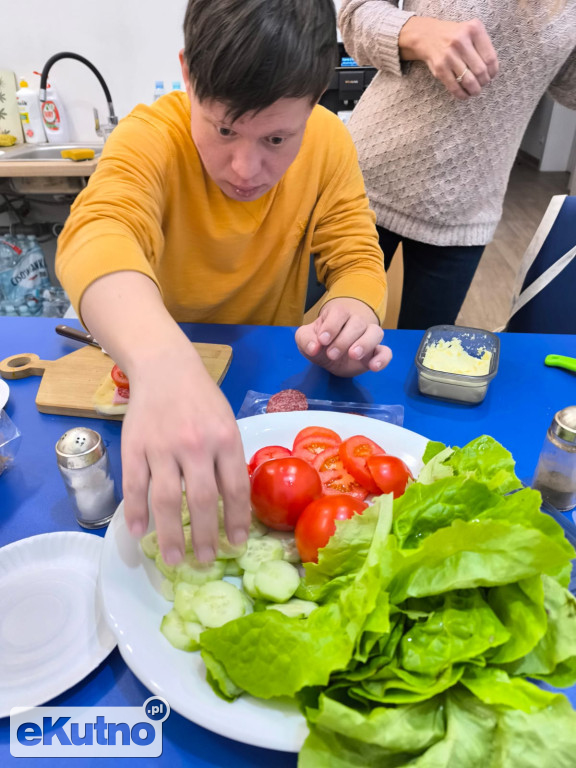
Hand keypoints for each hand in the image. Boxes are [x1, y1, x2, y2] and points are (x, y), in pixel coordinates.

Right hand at [121, 341, 250, 564]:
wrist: (165, 367)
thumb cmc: (202, 399)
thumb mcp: (227, 422)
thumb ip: (228, 459)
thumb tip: (232, 505)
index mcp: (225, 439)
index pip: (234, 489)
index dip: (235, 521)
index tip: (236, 545)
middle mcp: (196, 445)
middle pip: (201, 500)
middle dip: (204, 536)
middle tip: (205, 560)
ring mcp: (162, 446)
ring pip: (166, 499)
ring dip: (170, 534)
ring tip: (175, 558)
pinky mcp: (135, 446)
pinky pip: (135, 486)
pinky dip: (136, 512)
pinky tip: (139, 533)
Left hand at [295, 297, 391, 376]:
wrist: (329, 357)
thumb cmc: (319, 342)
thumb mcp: (305, 339)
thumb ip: (305, 339)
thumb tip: (314, 347)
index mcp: (338, 315)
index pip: (340, 312)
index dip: (332, 325)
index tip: (322, 340)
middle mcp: (356, 322)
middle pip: (358, 323)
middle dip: (344, 340)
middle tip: (332, 354)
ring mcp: (368, 337)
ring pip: (375, 332)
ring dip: (365, 344)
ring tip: (353, 355)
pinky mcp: (375, 353)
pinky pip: (386, 352)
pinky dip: (382, 359)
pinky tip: (373, 367)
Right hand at [399, 16, 498, 100]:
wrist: (428, 36)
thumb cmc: (454, 36)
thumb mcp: (470, 31)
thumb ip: (482, 45)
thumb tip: (491, 71)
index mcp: (473, 29)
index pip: (490, 57)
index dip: (493, 71)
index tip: (492, 76)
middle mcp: (461, 41)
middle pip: (480, 70)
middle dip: (484, 81)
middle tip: (483, 84)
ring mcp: (449, 55)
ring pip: (469, 81)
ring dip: (474, 90)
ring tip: (475, 91)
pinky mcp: (440, 68)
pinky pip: (454, 87)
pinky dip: (462, 94)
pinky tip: (465, 95)